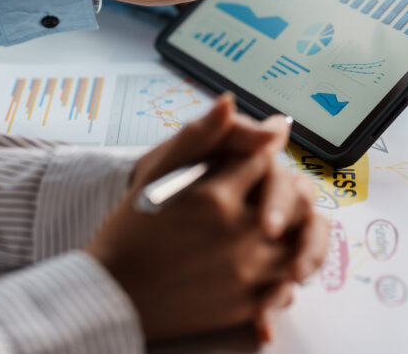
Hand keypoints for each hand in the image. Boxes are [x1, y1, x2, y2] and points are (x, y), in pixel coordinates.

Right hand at [87, 96, 328, 341]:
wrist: (111, 295)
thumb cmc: (128, 230)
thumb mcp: (156, 173)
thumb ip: (200, 136)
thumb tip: (230, 101)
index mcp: (215, 196)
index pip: (263, 161)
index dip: (262, 155)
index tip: (258, 156)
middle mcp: (237, 233)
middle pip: (290, 200)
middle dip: (283, 193)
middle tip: (271, 193)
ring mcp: (244, 272)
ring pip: (296, 243)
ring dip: (292, 232)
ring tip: (273, 227)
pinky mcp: (244, 306)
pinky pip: (286, 287)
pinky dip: (285, 275)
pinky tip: (269, 264)